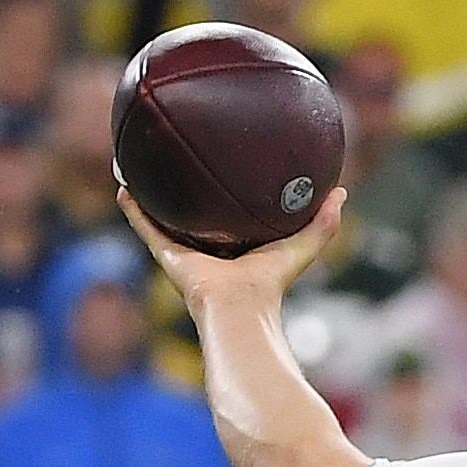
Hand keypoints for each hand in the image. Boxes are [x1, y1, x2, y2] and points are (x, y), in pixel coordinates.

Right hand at [117, 183, 345, 323]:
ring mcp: (186, 253)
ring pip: (166, 219)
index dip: (231, 198)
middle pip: (197, 217)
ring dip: (156, 196)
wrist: (240, 307)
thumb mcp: (302, 246)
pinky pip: (146, 227)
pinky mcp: (167, 256)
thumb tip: (342, 193)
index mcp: (238, 248)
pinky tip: (124, 184)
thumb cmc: (271, 284)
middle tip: (185, 160)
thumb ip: (323, 224)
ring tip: (145, 166)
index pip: (233, 219)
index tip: (228, 170)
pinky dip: (134, 209)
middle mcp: (210, 251)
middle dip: (192, 194)